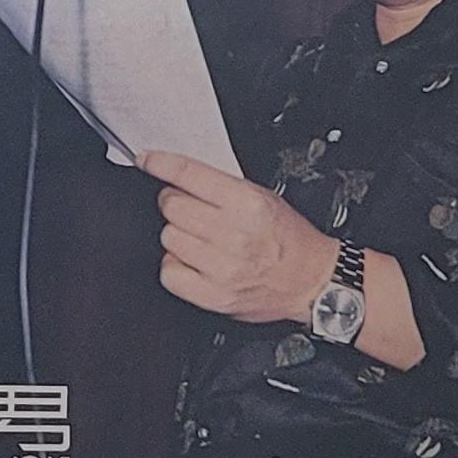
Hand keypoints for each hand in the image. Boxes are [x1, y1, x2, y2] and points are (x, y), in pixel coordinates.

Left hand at [139, 152, 341, 325]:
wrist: (310, 280)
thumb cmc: (288, 238)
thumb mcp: (262, 196)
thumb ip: (221, 186)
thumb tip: (178, 176)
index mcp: (248, 203)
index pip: (190, 175)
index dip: (161, 163)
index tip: (146, 160)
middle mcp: (234, 235)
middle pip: (173, 207)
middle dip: (174, 202)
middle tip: (187, 206)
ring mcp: (222, 268)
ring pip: (169, 237)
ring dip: (177, 233)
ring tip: (197, 236)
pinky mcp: (214, 296)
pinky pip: (170, 273)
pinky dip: (174, 264)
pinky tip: (190, 260)